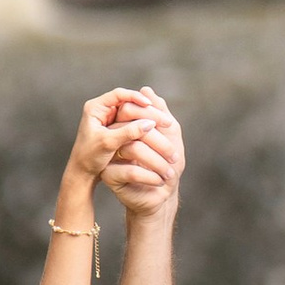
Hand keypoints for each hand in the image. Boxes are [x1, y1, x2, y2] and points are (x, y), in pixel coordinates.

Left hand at [65, 86, 163, 190]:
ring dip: (149, 117)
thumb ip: (128, 132)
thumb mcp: (108, 143)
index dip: (135, 97)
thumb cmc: (89, 158)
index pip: (118, 94)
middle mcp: (103, 110)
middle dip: (147, 109)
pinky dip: (145, 125)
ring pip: (134, 112)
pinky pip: (134, 122)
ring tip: (165, 124)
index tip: (150, 105)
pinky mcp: (116, 128)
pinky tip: (158, 131)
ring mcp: (110, 119)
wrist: (83, 172)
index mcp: (95, 108)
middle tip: (164, 118)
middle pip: (129, 102)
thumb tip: (150, 124)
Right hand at [105, 101, 184, 219]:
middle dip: (158, 141)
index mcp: (124, 125)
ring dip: (157, 161)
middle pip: (132, 129)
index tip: (170, 124)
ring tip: (171, 172)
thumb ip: (158, 112)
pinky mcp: (109, 175)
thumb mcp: (169, 136)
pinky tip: (161, 181)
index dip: (151, 113)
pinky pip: (130, 171)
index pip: (131, 110)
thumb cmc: (165, 165)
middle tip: (175, 155)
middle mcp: (114, 138)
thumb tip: (146, 88)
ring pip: (133, 149)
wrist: (159, 196)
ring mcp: (110, 156)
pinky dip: (149, 176)